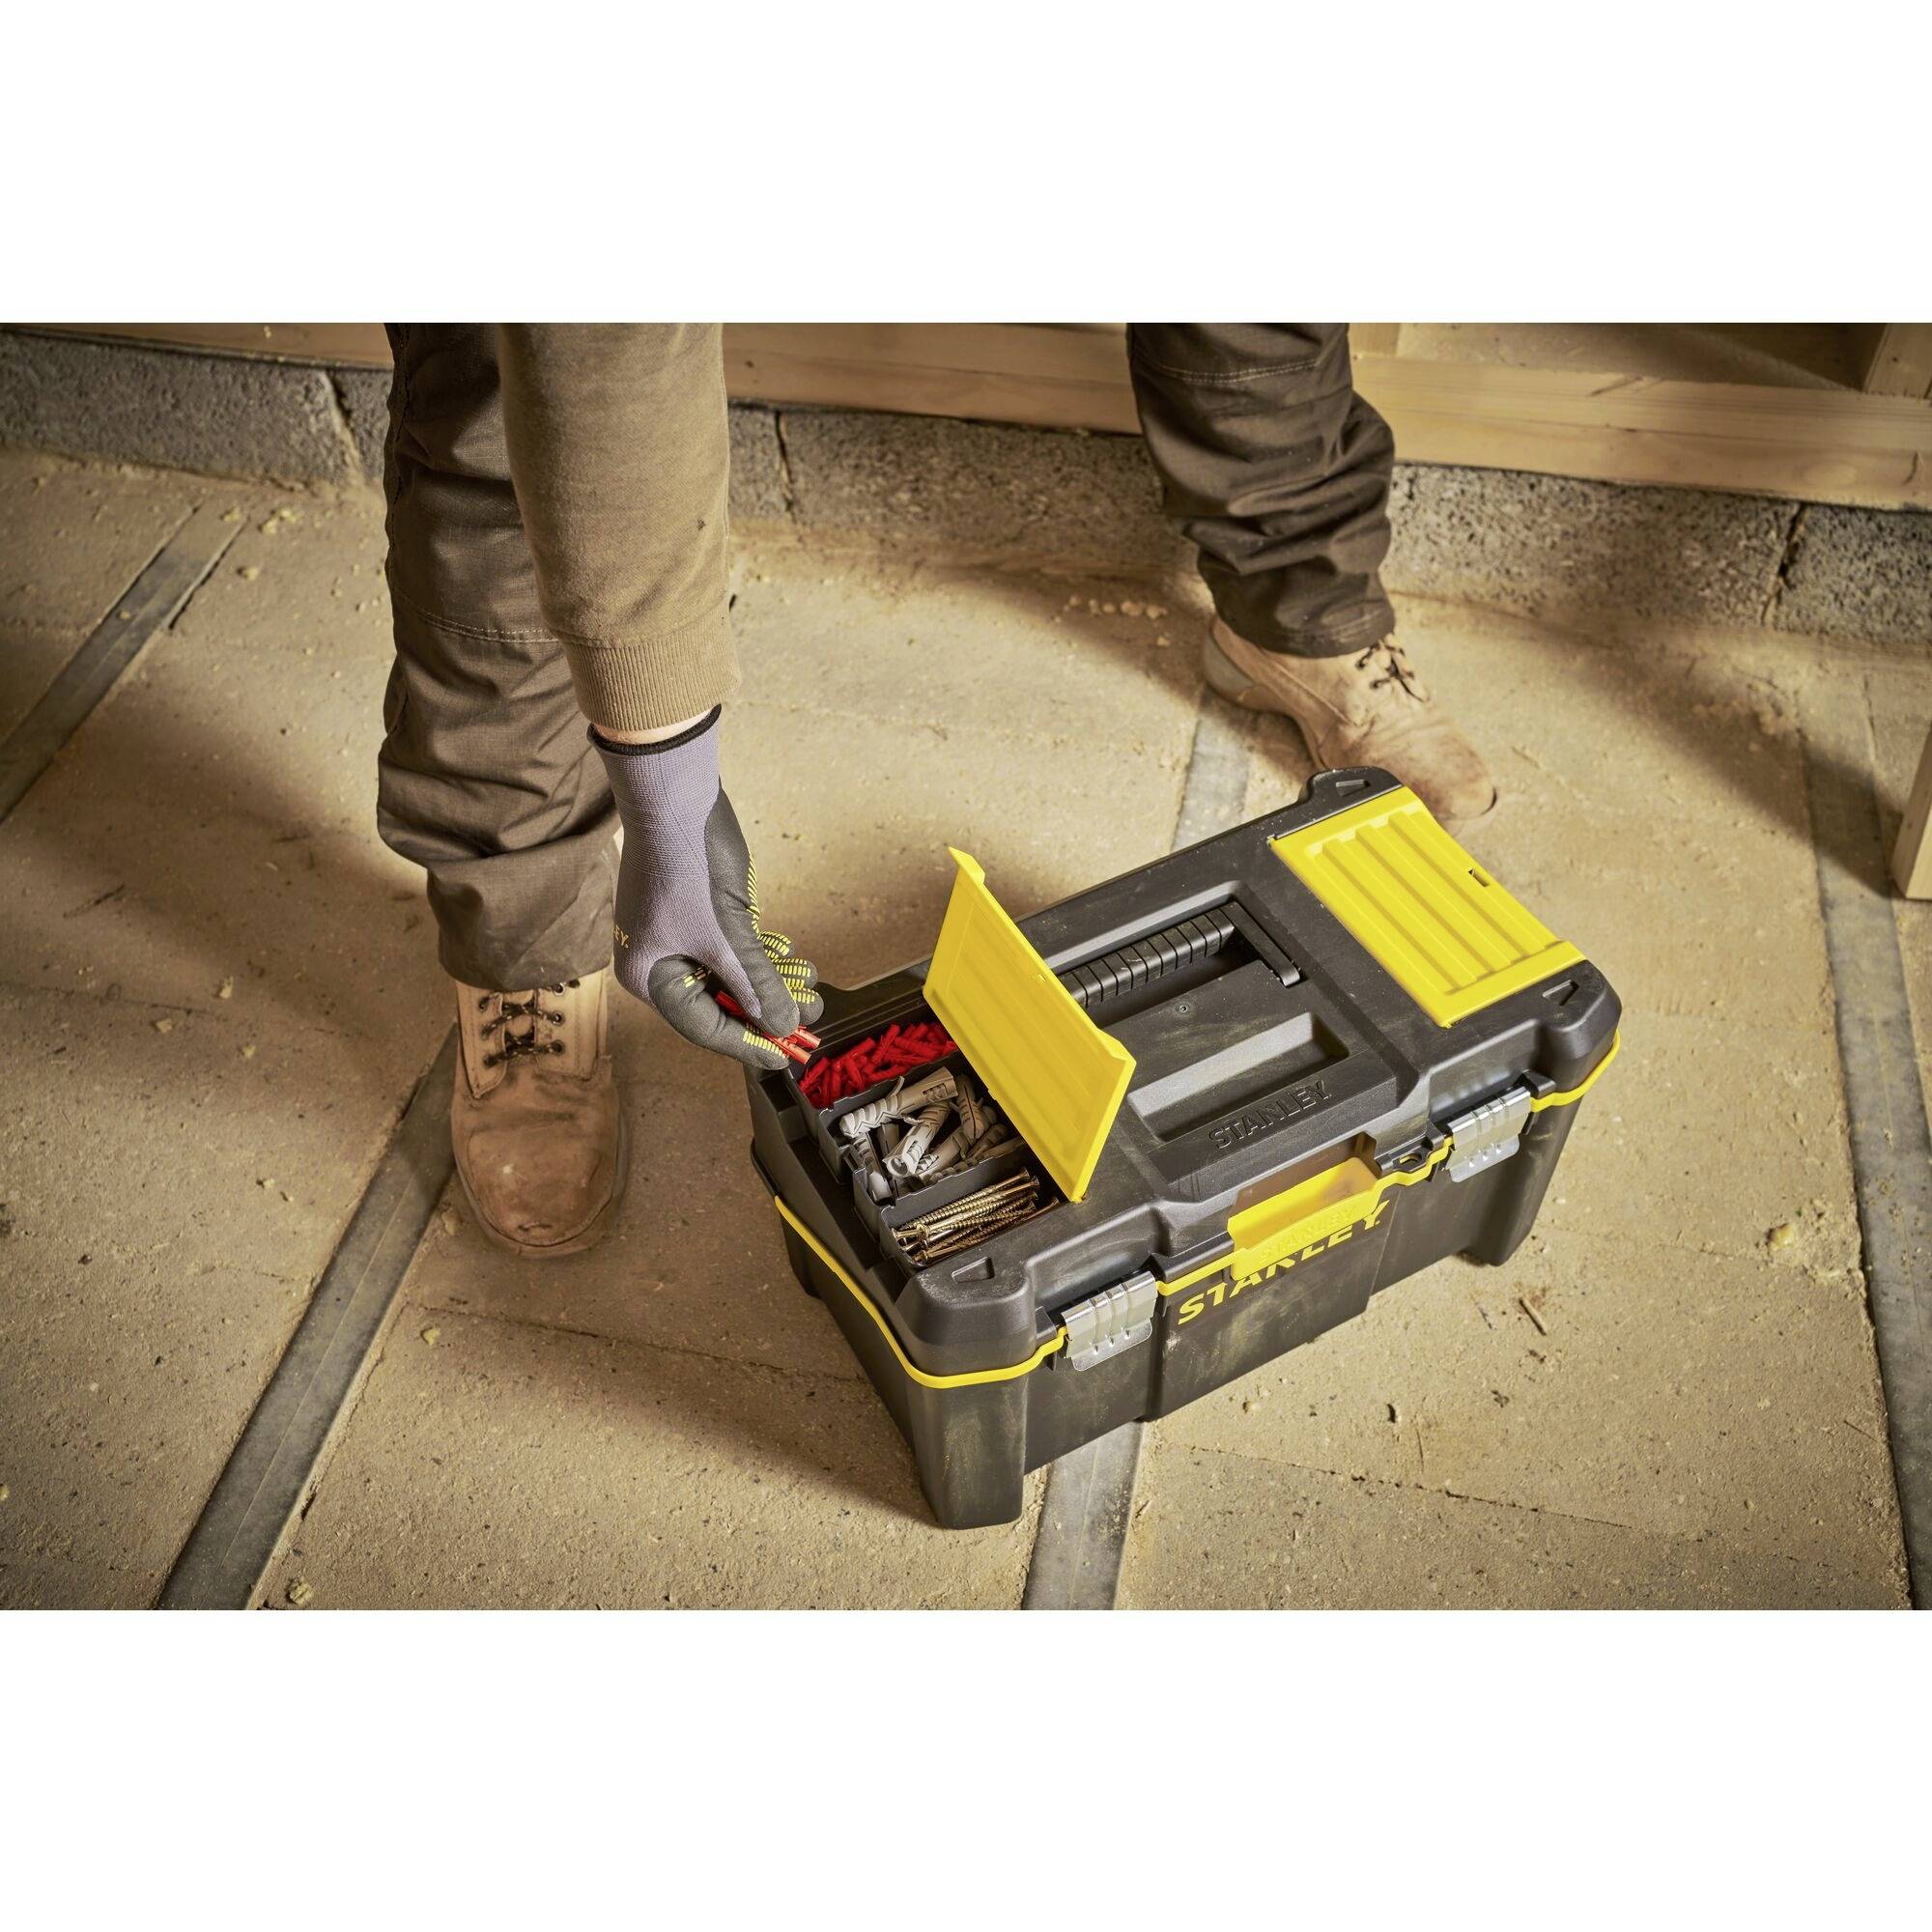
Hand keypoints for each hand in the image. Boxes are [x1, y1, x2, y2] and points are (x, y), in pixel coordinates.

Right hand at [593, 709, 822, 1067]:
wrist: (675, 797)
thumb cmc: (687, 867)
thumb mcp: (726, 935)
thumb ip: (756, 983)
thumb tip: (784, 1026)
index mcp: (649, 977)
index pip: (703, 1027)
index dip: (748, 1042)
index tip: (786, 1054)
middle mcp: (661, 964)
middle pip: (720, 1003)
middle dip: (767, 1008)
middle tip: (812, 1018)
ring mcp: (681, 939)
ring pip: (733, 976)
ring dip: (773, 981)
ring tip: (813, 985)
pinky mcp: (701, 916)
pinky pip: (734, 950)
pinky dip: (764, 956)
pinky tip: (795, 960)